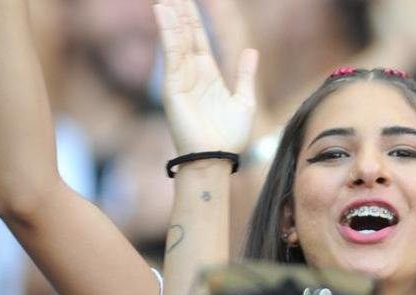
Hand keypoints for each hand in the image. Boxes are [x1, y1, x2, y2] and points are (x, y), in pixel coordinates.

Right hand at [154, 0, 257, 154]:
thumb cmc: (230, 136)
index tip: (189, 0)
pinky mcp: (173, 87)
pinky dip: (168, 34)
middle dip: (181, 13)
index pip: (199, 39)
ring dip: (171, 19)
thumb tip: (251, 50)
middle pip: (185, 35)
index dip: (195, 19)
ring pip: (176, 41)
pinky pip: (171, 55)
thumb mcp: (244, 101)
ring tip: (167, 0)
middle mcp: (193, 73)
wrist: (216, 158)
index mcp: (209, 75)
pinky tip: (164, 14)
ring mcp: (181, 79)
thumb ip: (245, 75)